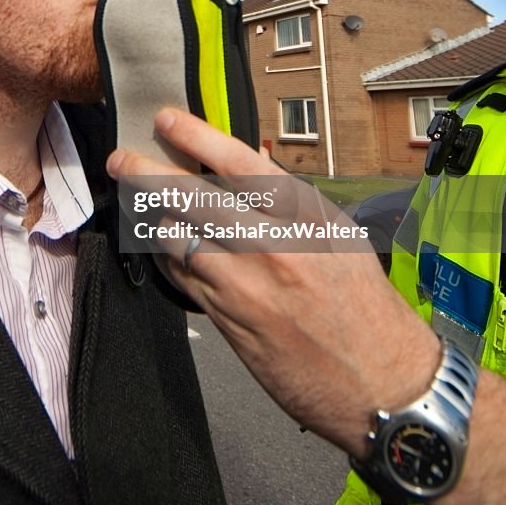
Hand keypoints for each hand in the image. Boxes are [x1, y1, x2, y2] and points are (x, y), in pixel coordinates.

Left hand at [106, 107, 440, 456]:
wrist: (384, 384)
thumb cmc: (365, 308)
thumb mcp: (338, 238)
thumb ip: (289, 204)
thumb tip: (244, 170)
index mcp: (305, 216)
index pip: (239, 162)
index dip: (194, 135)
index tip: (164, 120)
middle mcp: (272, 245)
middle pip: (191, 195)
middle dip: (146, 172)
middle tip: (121, 158)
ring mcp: (245, 285)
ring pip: (175, 236)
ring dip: (152, 217)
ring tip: (138, 204)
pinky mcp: (228, 321)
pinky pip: (179, 277)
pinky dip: (165, 258)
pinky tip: (160, 247)